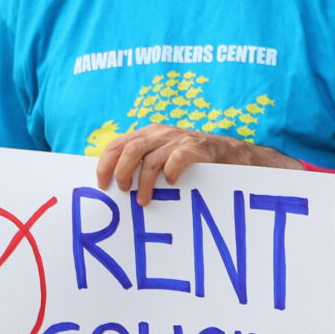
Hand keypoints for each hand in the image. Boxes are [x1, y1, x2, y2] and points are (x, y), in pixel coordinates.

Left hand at [94, 125, 296, 204]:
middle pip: (131, 149)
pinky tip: (172, 184)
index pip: (118, 143)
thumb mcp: (163, 155)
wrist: (231, 155)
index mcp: (149, 133)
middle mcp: (162, 133)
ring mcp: (180, 139)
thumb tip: (113, 184)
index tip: (102, 184)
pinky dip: (170, 173)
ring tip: (143, 200)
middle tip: (123, 192)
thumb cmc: (192, 162)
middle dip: (122, 172)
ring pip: (151, 159)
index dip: (106, 163)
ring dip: (144, 183)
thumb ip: (142, 161)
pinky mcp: (197, 149)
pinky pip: (177, 159)